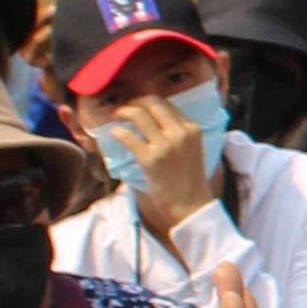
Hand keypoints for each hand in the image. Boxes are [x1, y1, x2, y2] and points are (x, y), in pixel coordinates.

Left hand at [98, 94, 218, 219]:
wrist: (191, 206)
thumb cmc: (189, 180)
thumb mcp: (191, 149)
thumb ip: (177, 133)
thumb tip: (153, 120)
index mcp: (192, 129)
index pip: (166, 103)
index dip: (146, 101)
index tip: (137, 106)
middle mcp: (180, 133)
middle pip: (151, 102)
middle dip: (133, 102)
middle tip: (124, 110)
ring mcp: (165, 145)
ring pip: (138, 114)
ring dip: (122, 112)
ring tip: (116, 118)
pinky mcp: (150, 159)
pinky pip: (127, 136)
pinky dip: (117, 132)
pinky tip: (114, 135)